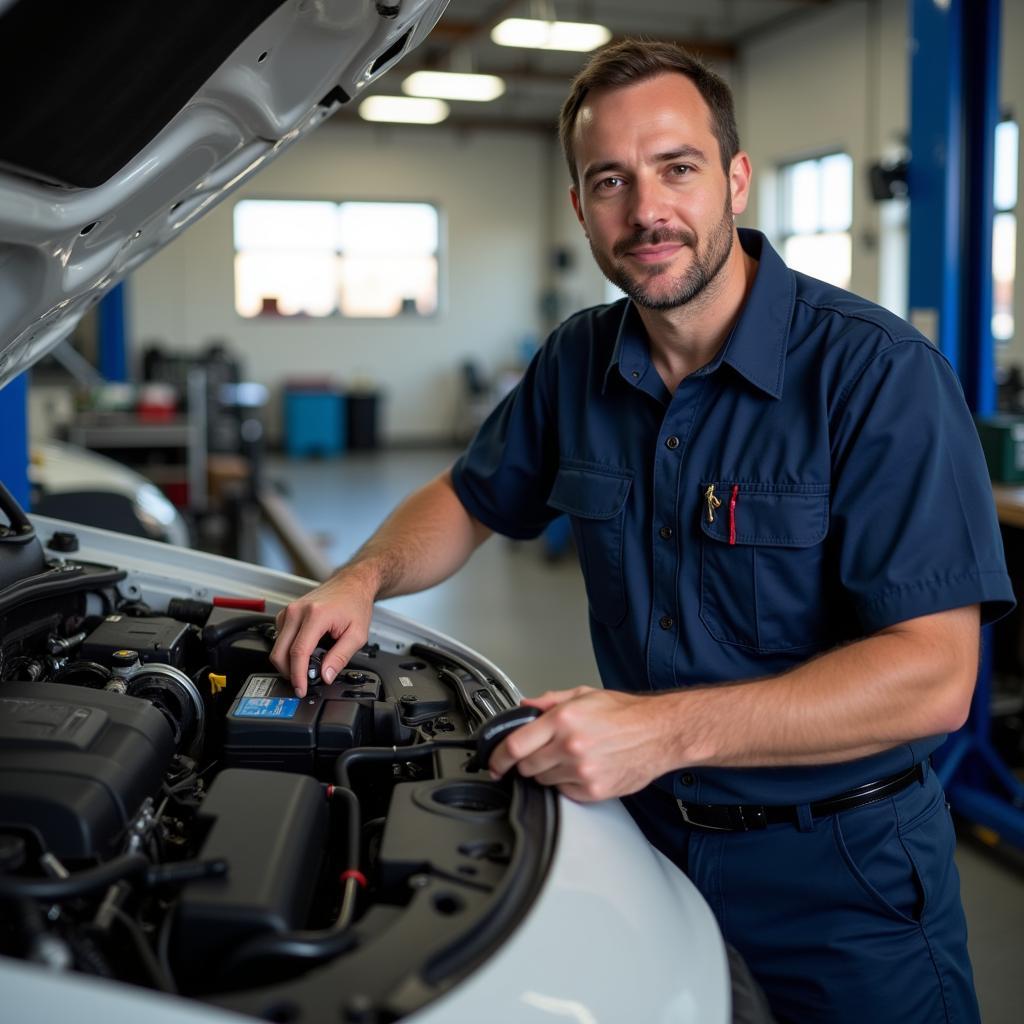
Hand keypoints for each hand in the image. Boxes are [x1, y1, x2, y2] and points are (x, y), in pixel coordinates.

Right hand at [270, 570, 375, 695]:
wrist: (351, 584)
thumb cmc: (355, 603)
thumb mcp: (357, 634)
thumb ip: (341, 657)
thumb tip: (325, 676)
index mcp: (316, 615)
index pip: (298, 652)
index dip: (298, 675)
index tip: (301, 689)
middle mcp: (298, 611)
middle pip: (280, 652)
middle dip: (289, 673)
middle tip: (302, 683)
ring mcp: (290, 611)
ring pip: (277, 646)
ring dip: (287, 662)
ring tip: (306, 667)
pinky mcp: (287, 613)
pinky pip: (279, 638)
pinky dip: (287, 650)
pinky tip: (303, 653)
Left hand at [487, 687, 668, 802]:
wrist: (658, 733)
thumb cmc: (626, 714)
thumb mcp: (584, 695)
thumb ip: (550, 701)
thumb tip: (525, 706)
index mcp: (563, 720)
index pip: (515, 745)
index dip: (498, 757)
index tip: (494, 763)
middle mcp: (569, 747)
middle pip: (526, 767)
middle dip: (526, 762)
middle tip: (539, 753)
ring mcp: (581, 772)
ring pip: (543, 782)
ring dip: (547, 773)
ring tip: (567, 758)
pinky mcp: (592, 791)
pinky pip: (563, 793)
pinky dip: (566, 784)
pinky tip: (580, 769)